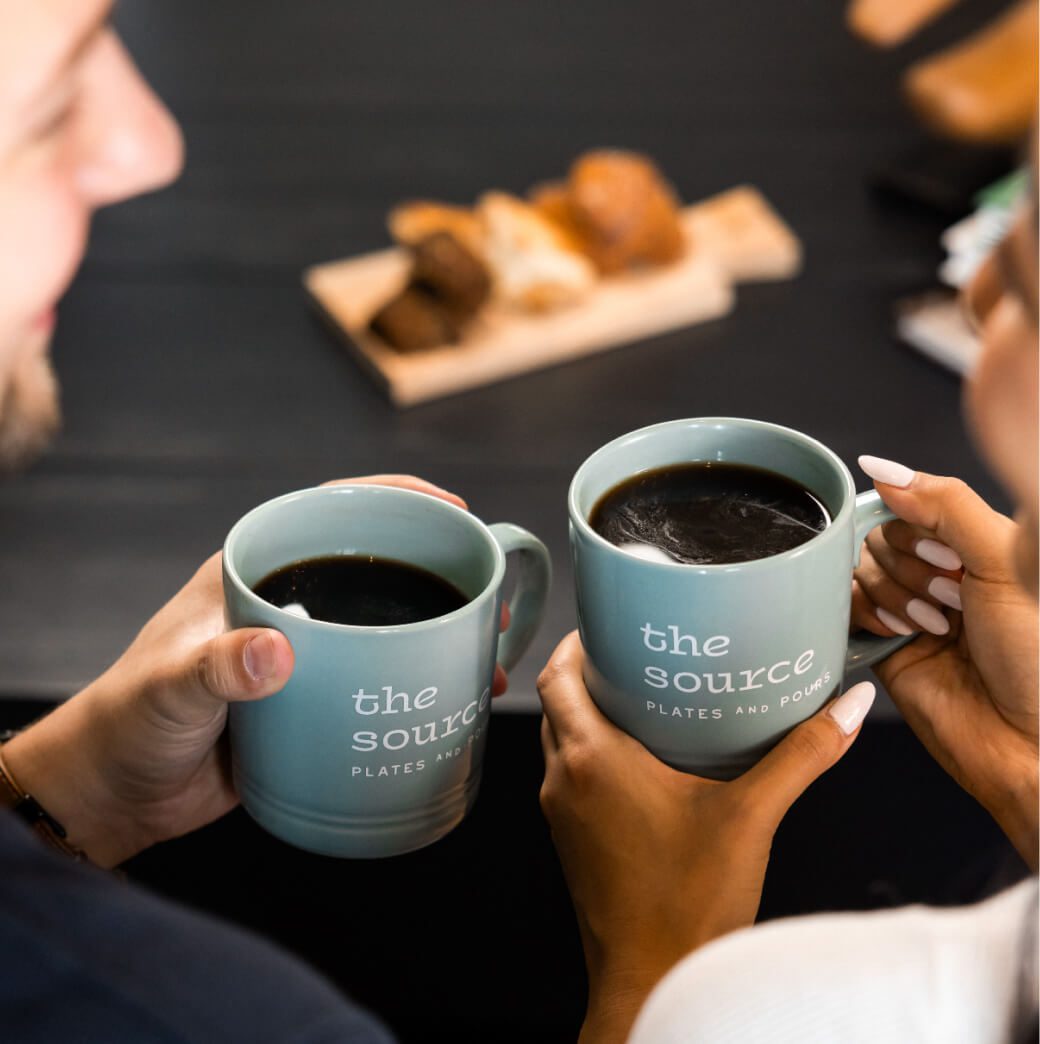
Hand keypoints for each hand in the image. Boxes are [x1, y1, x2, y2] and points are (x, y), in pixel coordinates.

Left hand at [3, 475, 503, 867]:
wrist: (117, 794)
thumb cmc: (127, 723)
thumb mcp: (168, 687)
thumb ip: (216, 667)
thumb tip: (277, 653)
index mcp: (251, 572)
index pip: (331, 512)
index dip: (396, 500)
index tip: (452, 509)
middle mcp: (285, 603)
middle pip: (373, 569)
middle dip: (434, 574)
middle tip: (486, 597)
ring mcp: (304, 653)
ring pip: (383, 628)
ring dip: (435, 637)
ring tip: (483, 659)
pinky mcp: (312, 702)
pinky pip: (375, 682)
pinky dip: (415, 688)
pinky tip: (448, 705)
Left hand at [537, 632, 873, 1043]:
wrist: (651, 983)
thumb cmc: (689, 905)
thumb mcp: (752, 818)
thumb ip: (802, 755)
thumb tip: (851, 704)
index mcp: (592, 759)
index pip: (556, 678)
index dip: (574, 644)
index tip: (608, 625)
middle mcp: (564, 780)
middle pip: (557, 704)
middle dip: (587, 673)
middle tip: (636, 654)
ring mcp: (562, 813)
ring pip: (561, 740)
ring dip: (589, 714)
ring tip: (642, 696)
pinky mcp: (572, 840)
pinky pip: (571, 775)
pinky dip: (593, 752)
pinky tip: (642, 757)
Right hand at [852, 458, 1037, 867]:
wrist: (1025, 744)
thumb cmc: (1035, 658)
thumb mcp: (1003, 560)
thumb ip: (944, 503)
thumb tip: (881, 468)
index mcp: (974, 543)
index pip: (910, 502)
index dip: (916, 526)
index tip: (949, 555)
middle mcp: (937, 570)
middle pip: (878, 534)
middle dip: (911, 566)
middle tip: (952, 600)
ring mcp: (906, 605)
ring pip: (857, 568)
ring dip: (896, 595)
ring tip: (937, 627)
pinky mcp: (879, 640)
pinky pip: (842, 606)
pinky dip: (868, 614)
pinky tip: (903, 635)